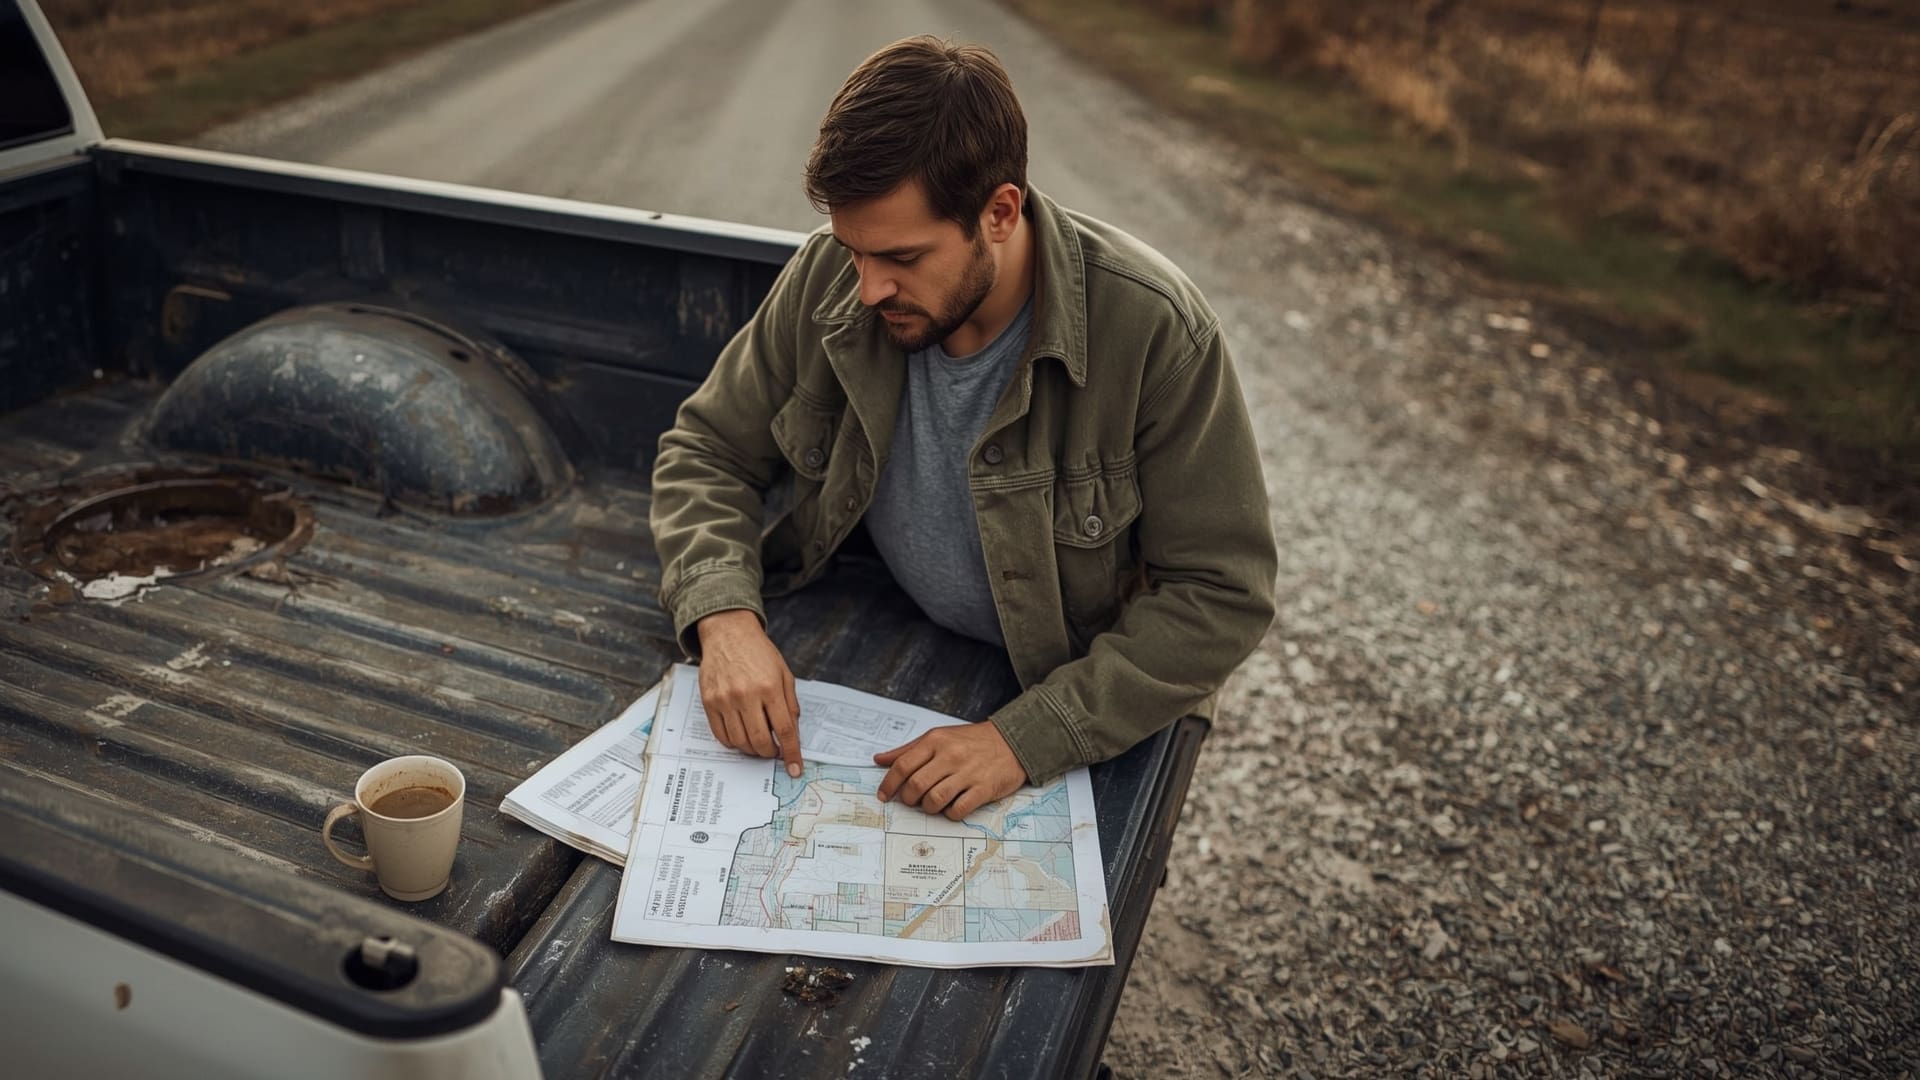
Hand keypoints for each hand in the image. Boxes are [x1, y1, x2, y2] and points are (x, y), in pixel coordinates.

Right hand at [696, 609, 803, 776]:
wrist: (728, 634)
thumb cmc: (759, 653)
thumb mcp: (784, 673)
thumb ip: (790, 704)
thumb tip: (792, 734)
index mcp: (770, 687)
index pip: (784, 730)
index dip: (791, 753)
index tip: (795, 768)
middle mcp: (746, 695)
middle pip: (761, 741)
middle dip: (770, 753)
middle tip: (773, 751)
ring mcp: (725, 699)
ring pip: (740, 742)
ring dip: (752, 750)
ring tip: (758, 743)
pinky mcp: (709, 702)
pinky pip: (721, 735)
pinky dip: (734, 743)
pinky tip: (741, 736)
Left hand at [873, 722, 1027, 820]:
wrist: (1012, 741)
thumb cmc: (971, 741)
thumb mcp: (939, 737)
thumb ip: (909, 750)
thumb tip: (879, 760)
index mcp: (936, 741)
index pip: (903, 765)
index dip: (889, 784)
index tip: (884, 795)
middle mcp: (950, 755)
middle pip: (916, 785)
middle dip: (909, 799)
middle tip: (912, 801)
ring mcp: (968, 772)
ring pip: (934, 800)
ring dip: (928, 808)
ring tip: (932, 804)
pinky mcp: (983, 788)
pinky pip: (958, 809)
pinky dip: (949, 814)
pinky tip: (951, 807)